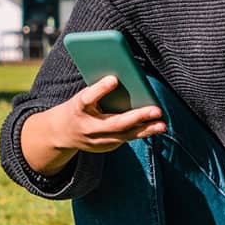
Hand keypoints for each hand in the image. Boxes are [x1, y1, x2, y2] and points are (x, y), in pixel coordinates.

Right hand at [20, 77, 165, 175]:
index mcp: (78, 108)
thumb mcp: (82, 96)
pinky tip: (155, 126)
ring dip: (146, 129)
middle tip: (156, 110)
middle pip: (115, 123)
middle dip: (137, 117)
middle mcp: (88, 127)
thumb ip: (99, 90)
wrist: (61, 134)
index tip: (114, 78)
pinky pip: (126, 138)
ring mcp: (97, 141)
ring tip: (162, 124)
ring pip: (125, 135)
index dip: (100, 89)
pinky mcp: (105, 147)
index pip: (88, 98)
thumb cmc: (78, 107)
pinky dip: (141, 131)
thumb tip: (123, 77)